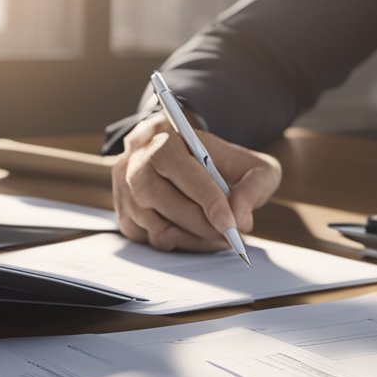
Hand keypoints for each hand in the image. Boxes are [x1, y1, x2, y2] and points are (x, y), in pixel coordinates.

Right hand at [112, 113, 281, 250]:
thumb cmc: (226, 166)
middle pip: (156, 195)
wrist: (199, 165)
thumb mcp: (253, 167)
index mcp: (164, 133)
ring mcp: (123, 187)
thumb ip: (254, 187)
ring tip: (217, 236)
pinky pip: (146, 238)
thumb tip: (240, 219)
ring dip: (189, 237)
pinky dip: (176, 243)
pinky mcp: (123, 213)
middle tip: (228, 235)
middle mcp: (135, 157)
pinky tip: (197, 236)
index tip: (229, 223)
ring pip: (152, 223)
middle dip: (198, 222)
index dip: (203, 197)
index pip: (176, 164)